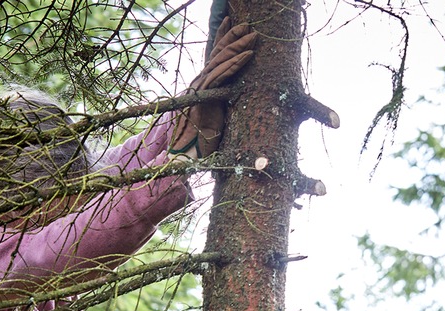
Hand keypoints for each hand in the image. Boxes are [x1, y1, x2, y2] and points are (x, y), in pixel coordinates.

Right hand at [170, 18, 258, 158]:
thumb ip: (223, 99)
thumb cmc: (205, 139)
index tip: (231, 21)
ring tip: (254, 36)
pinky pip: (222, 76)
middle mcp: (200, 81)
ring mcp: (201, 88)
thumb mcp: (218, 113)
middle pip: (218, 53)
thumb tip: (237, 92)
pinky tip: (248, 55)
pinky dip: (236, 64)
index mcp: (203, 83)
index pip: (214, 55)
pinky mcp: (204, 96)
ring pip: (221, 61)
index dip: (222, 37)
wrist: (190, 154)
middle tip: (250, 26)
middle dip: (234, 36)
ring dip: (239, 46)